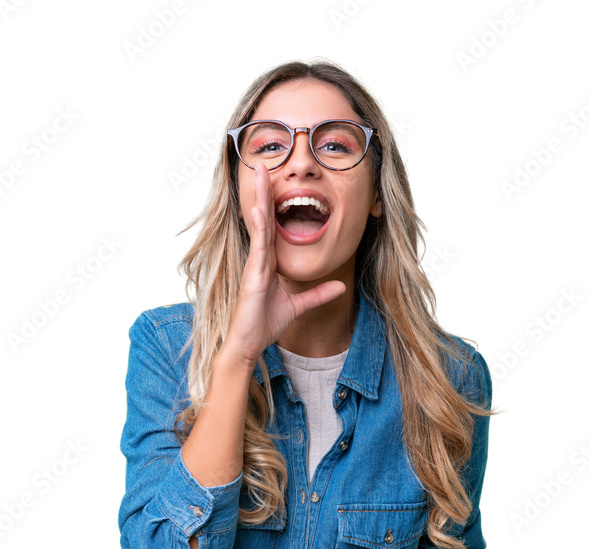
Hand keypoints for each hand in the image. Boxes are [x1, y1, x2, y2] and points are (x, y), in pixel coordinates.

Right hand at [223, 163, 346, 366]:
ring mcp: (255, 265)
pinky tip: (259, 210)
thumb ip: (317, 294)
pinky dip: (260, 227)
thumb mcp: (298, 306)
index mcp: (269, 262)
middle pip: (263, 218)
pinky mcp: (253, 275)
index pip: (272, 226)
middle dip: (264, 191)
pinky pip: (258, 246)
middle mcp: (260, 259)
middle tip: (264, 164)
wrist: (248, 344)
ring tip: (261, 175)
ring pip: (259, 225)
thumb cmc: (264, 324)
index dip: (273, 203)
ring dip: (261, 199)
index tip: (275, 181)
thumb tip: (340, 287)